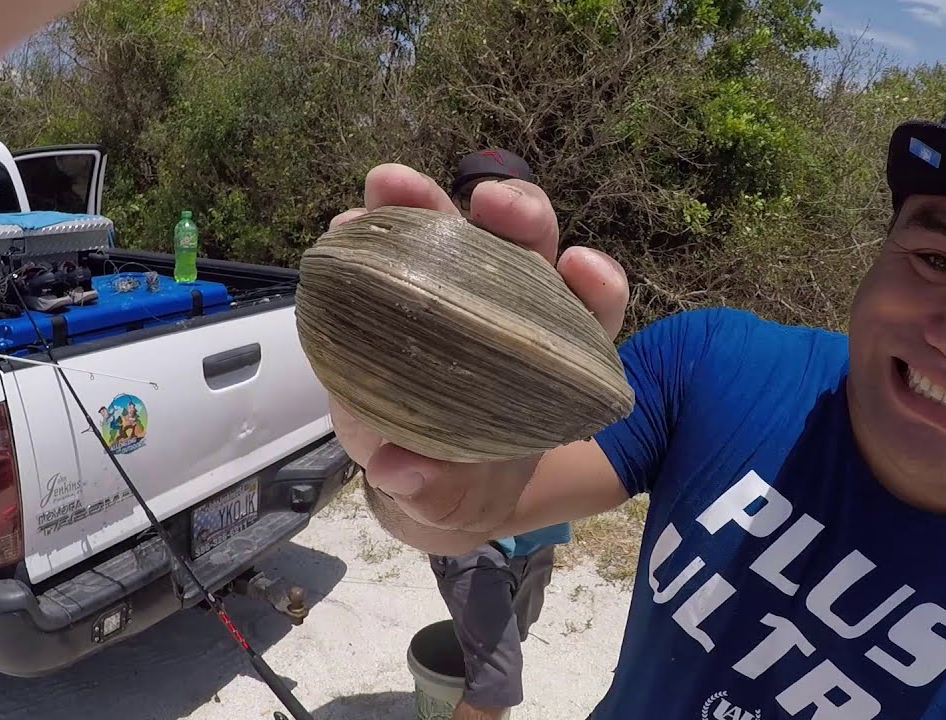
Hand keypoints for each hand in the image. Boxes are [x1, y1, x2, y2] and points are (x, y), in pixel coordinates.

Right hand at [326, 163, 628, 533]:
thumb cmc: (459, 484)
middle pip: (530, 248)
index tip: (581, 268)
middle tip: (493, 203)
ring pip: (456, 231)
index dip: (595, 285)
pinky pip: (392, 249)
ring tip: (392, 185)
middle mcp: (512, 311)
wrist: (417, 481)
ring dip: (430, 201)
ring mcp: (453, 292)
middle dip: (520, 215)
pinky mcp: (402, 288)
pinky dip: (373, 227)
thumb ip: (436, 490)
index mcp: (552, 358)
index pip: (591, 311)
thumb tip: (402, 472)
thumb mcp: (453, 500)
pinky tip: (349, 221)